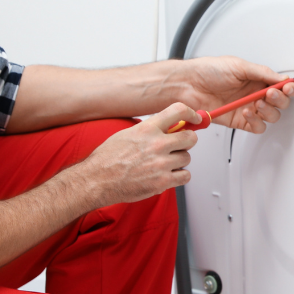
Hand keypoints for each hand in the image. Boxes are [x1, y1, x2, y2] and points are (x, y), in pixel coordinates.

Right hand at [77, 103, 199, 204]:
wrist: (97, 180)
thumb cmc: (107, 159)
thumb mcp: (127, 134)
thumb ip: (149, 130)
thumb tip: (168, 127)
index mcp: (147, 129)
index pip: (178, 111)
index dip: (191, 113)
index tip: (196, 118)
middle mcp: (157, 144)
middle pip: (190, 137)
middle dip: (187, 141)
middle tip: (179, 145)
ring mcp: (161, 164)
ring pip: (187, 158)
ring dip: (179, 161)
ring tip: (163, 164)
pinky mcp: (163, 182)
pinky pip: (185, 176)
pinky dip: (179, 176)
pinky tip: (167, 175)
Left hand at [176, 56, 293, 133]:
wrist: (188, 84)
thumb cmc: (208, 71)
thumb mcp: (238, 65)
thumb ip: (262, 72)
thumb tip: (281, 78)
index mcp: (256, 78)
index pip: (280, 85)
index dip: (287, 88)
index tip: (287, 87)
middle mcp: (253, 94)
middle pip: (279, 103)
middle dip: (279, 100)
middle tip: (270, 94)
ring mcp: (247, 108)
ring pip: (270, 116)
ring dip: (268, 111)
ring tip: (256, 103)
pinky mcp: (238, 121)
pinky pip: (256, 127)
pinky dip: (256, 122)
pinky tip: (247, 112)